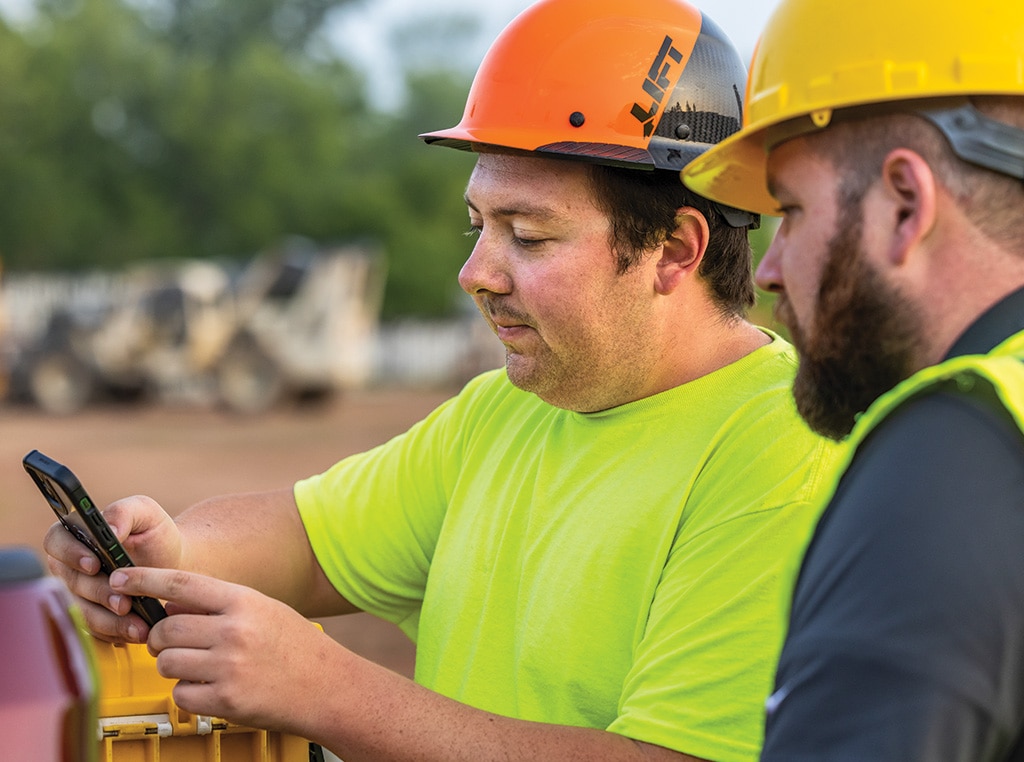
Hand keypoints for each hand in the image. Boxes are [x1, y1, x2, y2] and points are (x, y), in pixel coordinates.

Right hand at [43, 495, 182, 641]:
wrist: (173, 563)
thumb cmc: (155, 533)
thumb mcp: (145, 513)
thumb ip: (124, 512)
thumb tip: (108, 528)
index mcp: (76, 533)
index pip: (57, 541)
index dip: (71, 554)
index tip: (94, 564)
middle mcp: (70, 565)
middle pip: (71, 582)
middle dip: (99, 594)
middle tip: (124, 602)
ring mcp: (79, 593)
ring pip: (82, 611)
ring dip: (108, 620)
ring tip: (136, 624)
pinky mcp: (91, 614)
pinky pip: (95, 629)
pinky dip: (116, 631)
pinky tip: (136, 630)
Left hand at [110, 566, 336, 734]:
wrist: (327, 686)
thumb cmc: (295, 646)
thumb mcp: (262, 610)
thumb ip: (218, 606)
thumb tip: (169, 607)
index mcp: (243, 602)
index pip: (180, 584)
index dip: (144, 578)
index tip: (120, 578)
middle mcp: (234, 631)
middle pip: (165, 628)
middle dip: (158, 638)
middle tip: (167, 644)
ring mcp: (229, 667)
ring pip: (167, 663)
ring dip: (172, 666)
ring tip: (197, 668)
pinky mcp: (226, 701)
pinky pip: (180, 694)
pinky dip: (188, 694)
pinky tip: (210, 688)